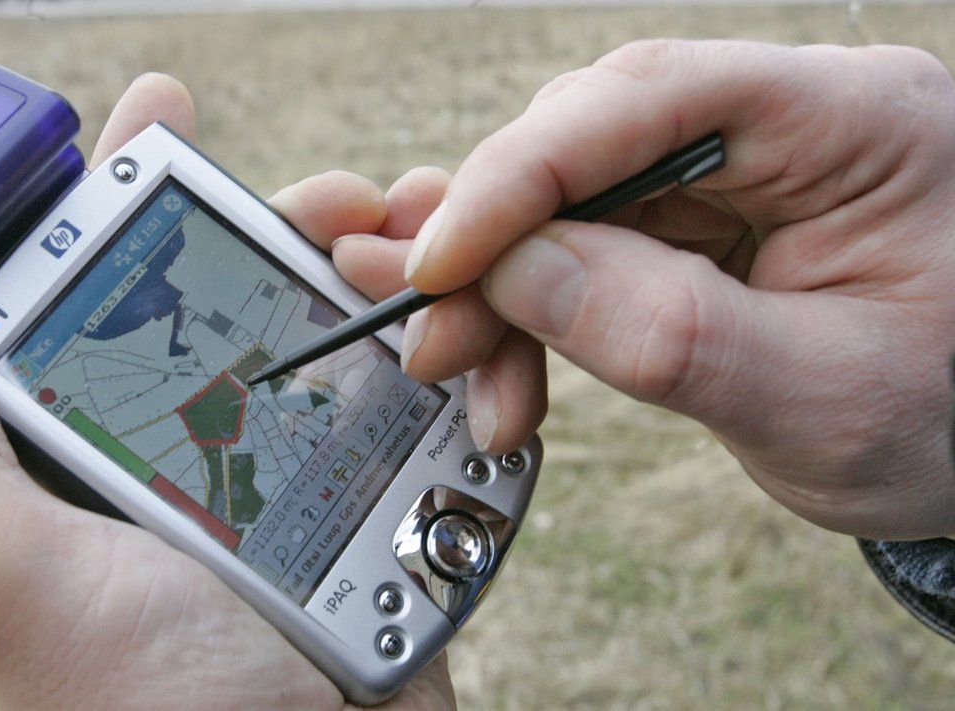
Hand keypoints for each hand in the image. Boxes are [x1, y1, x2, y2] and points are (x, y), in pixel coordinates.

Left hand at [0, 75, 454, 709]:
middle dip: (305, 219)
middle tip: (355, 202)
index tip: (168, 110)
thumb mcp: (0, 565)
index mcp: (110, 441)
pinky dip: (475, 358)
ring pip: (363, 328)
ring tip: (439, 268)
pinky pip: (442, 398)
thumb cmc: (144, 708)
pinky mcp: (399, 503)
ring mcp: (311, 472)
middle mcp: (208, 445)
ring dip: (408, 277)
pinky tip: (486, 352)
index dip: (133, 187)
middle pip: (256, 288)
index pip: (114, 282)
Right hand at [342, 40, 954, 539]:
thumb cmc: (953, 423)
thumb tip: (514, 271)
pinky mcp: (703, 226)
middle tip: (436, 336)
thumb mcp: (821, 400)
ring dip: (500, 291)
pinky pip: (588, 248)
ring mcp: (739, 174)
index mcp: (851, 122)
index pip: (652, 98)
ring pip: (569, 201)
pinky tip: (505, 365)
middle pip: (589, 144)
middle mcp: (784, 124)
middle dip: (494, 247)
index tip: (442, 259)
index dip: (522, 174)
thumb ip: (667, 332)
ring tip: (466, 371)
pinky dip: (533, 312)